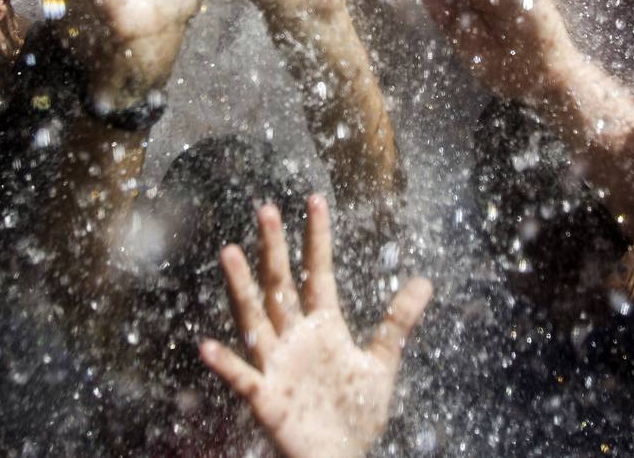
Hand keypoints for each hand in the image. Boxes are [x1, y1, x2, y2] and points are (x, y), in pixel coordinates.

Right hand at [200, 194, 431, 457]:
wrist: (339, 457)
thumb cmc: (355, 413)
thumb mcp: (382, 363)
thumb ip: (397, 322)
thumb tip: (425, 281)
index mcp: (323, 326)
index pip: (318, 272)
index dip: (317, 238)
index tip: (315, 200)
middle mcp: (295, 337)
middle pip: (281, 284)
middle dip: (275, 248)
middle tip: (266, 209)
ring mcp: (277, 364)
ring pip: (255, 318)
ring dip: (242, 287)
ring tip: (230, 252)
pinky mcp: (266, 397)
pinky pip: (242, 378)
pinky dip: (226, 363)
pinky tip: (208, 345)